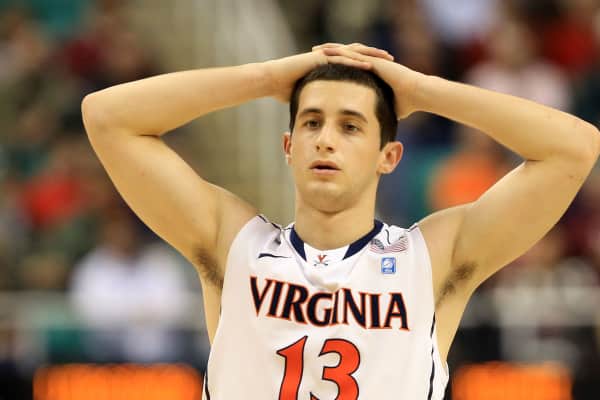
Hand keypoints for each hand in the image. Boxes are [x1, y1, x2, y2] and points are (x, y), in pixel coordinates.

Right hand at [262, 43, 393, 101]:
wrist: (271, 81)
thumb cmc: (285, 90)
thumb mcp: (309, 96)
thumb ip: (320, 100)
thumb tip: (327, 117)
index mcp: (330, 66)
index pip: (354, 63)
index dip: (370, 66)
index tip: (385, 72)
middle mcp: (329, 58)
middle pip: (358, 54)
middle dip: (376, 57)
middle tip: (393, 61)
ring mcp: (324, 55)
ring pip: (353, 53)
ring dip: (370, 56)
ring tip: (386, 59)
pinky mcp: (319, 57)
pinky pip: (341, 58)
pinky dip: (355, 61)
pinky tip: (368, 64)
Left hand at [319, 44, 424, 118]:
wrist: (419, 94)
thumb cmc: (407, 104)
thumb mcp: (387, 110)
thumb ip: (378, 114)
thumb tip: (374, 127)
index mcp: (371, 73)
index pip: (349, 66)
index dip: (335, 65)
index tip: (320, 66)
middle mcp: (370, 64)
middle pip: (345, 56)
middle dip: (329, 54)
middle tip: (313, 53)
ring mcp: (373, 61)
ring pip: (348, 51)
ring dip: (332, 50)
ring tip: (316, 49)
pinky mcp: (375, 61)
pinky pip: (356, 54)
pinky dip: (342, 52)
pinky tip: (329, 51)